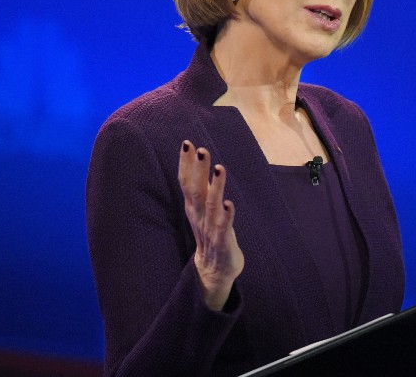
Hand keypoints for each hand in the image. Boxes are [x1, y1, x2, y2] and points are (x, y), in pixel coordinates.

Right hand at [179, 141, 243, 309]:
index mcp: (194, 207)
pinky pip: (224, 227)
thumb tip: (199, 163)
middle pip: (196, 190)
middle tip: (201, 149)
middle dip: (199, 169)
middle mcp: (199, 216)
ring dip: (215, 187)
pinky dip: (226, 215)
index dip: (186, 163)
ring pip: (211, 205)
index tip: (187, 143)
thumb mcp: (203, 209)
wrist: (214, 271)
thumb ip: (201, 188)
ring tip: (219, 168)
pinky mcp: (222, 241)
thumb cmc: (211, 234)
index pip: (186, 182)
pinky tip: (229, 203)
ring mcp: (210, 229)